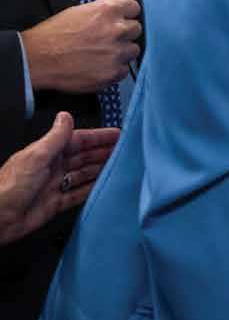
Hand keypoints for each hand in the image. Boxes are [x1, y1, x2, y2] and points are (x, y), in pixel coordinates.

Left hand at [0, 112, 119, 244]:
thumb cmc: (8, 187)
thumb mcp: (35, 157)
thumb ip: (55, 137)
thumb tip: (65, 116)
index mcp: (47, 153)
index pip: (78, 140)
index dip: (98, 137)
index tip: (117, 135)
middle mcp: (52, 167)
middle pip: (84, 157)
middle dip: (104, 152)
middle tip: (125, 151)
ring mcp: (55, 185)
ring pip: (84, 174)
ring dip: (101, 170)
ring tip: (120, 167)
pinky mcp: (56, 203)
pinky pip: (79, 194)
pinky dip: (92, 190)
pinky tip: (104, 187)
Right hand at [21, 0, 140, 93]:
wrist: (36, 59)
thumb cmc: (52, 36)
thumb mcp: (78, 12)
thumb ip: (103, 13)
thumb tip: (117, 16)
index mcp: (107, 11)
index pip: (134, 8)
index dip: (127, 15)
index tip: (124, 19)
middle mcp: (116, 30)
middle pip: (136, 29)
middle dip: (124, 34)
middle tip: (108, 39)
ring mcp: (117, 53)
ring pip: (133, 50)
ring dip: (121, 52)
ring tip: (101, 54)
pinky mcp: (113, 72)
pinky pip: (124, 70)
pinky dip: (114, 69)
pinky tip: (98, 66)